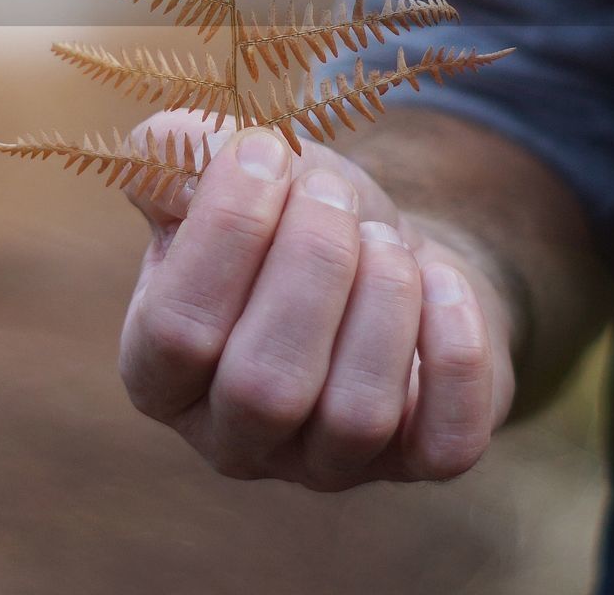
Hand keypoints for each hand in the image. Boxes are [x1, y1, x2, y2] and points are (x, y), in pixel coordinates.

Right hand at [118, 111, 517, 489]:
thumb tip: (168, 166)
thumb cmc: (286, 213)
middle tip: (332, 193)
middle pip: (265, 385)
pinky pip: (446, 442)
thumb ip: (177, 151)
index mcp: (159, 368)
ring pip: (356, 414)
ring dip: (381, 299)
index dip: (225, 232)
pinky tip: (440, 280)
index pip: (176, 329)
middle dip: (311, 266)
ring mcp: (324, 462)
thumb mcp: (229, 167)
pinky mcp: (416, 463)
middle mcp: (231, 436)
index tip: (265, 150)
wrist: (381, 249)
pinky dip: (454, 350)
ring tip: (383, 237)